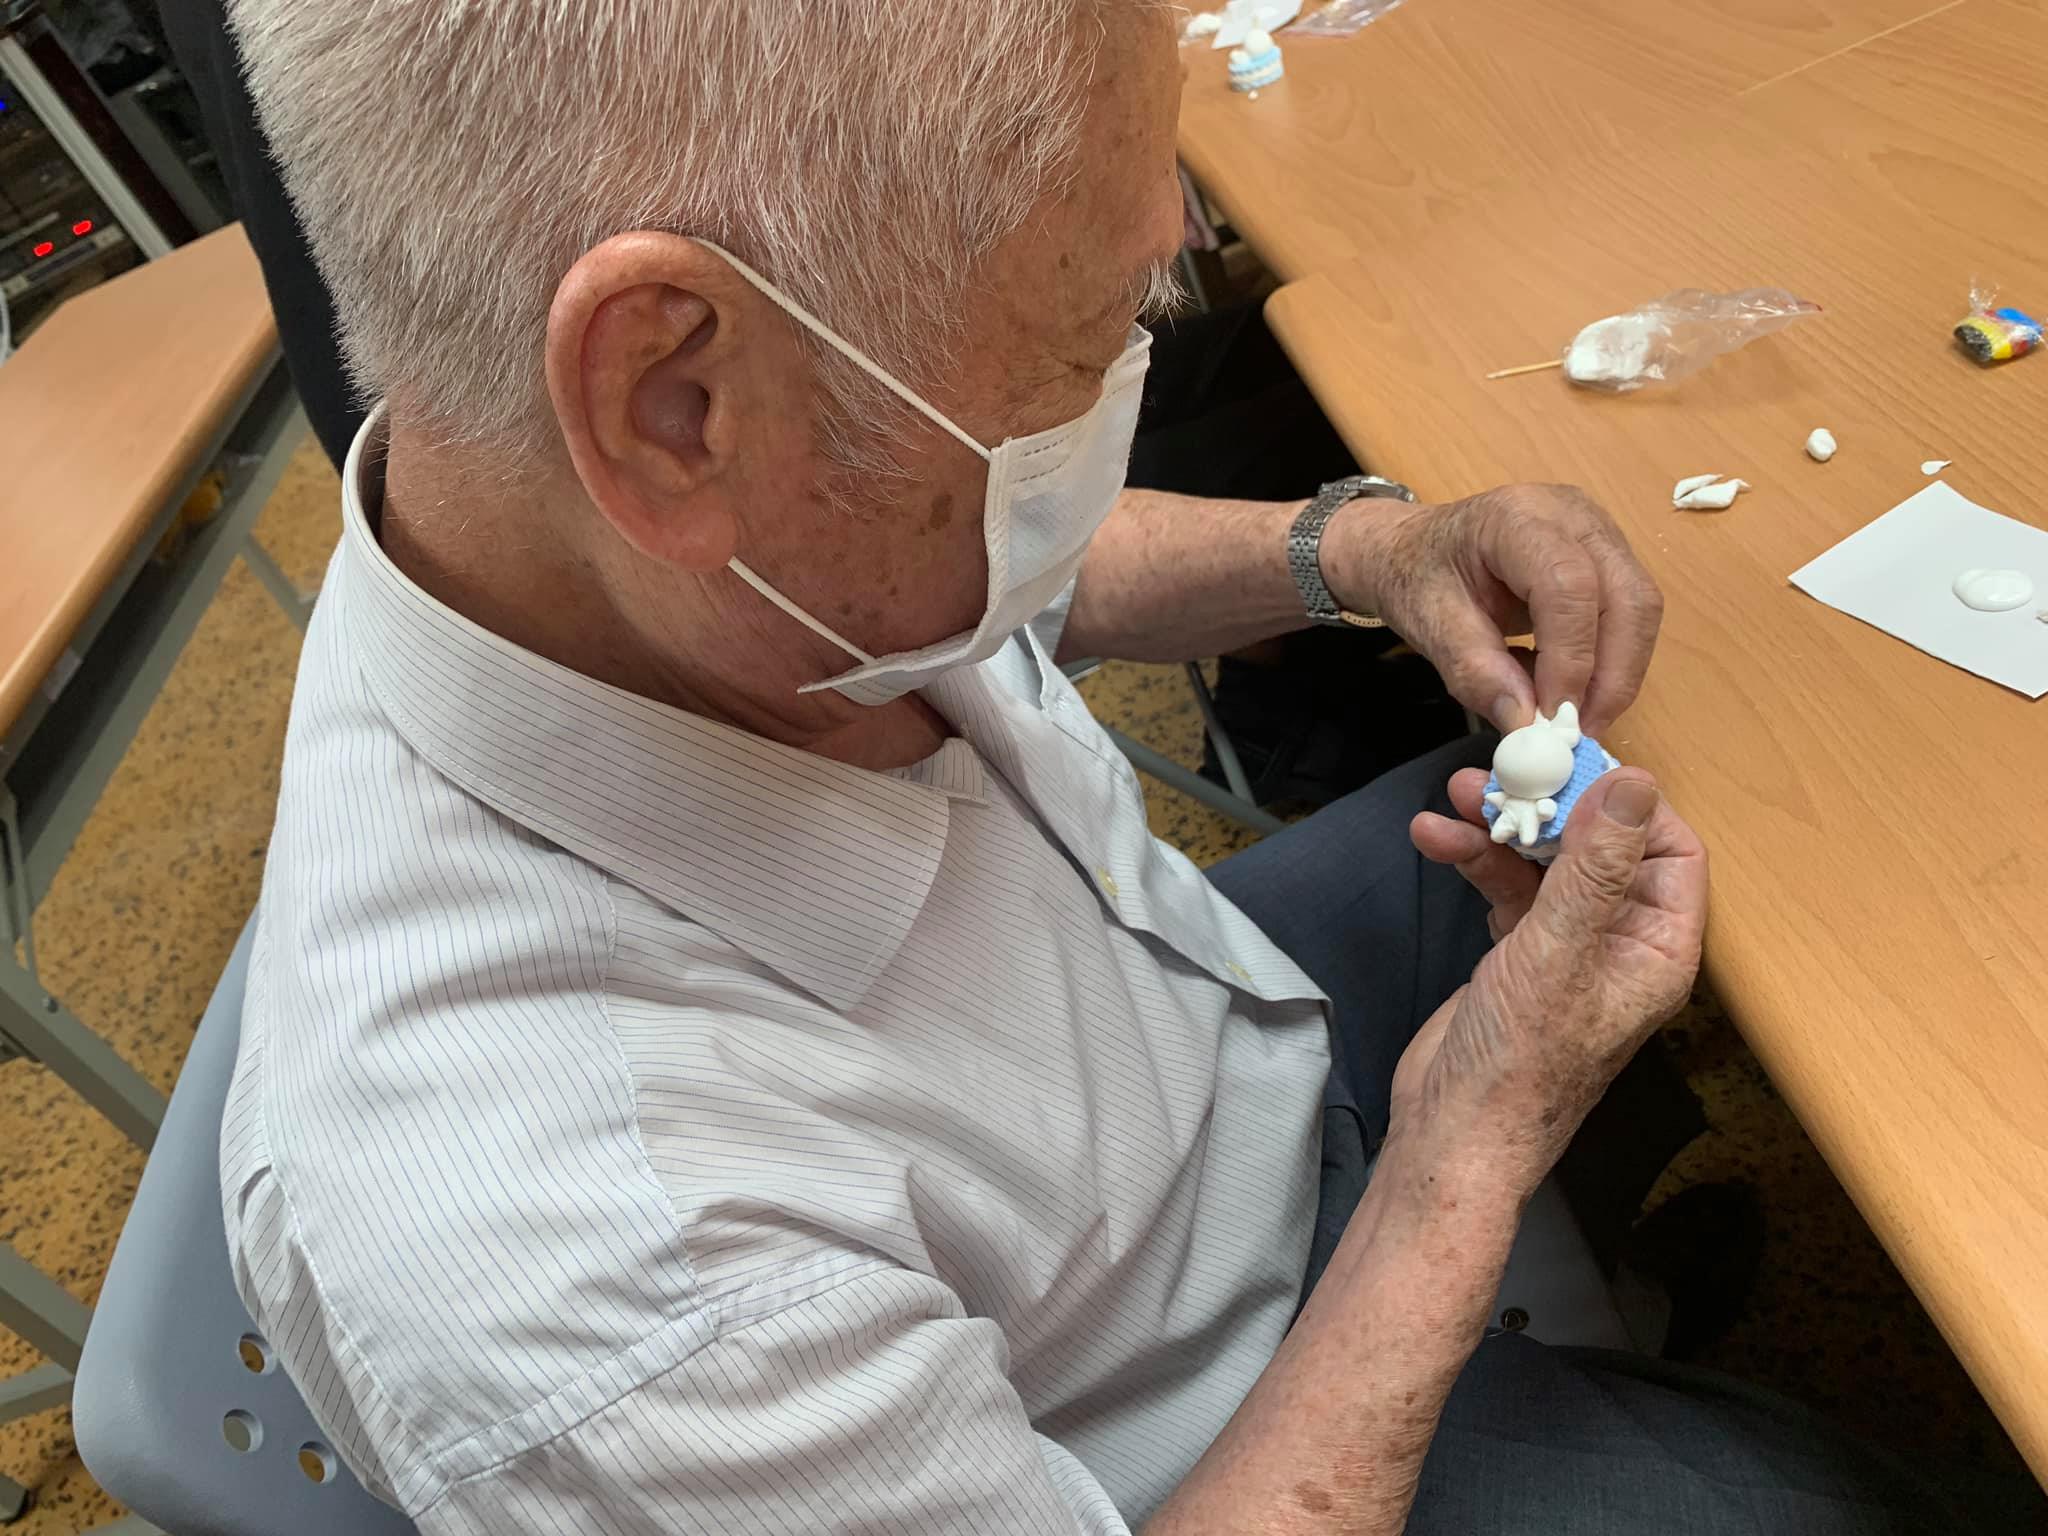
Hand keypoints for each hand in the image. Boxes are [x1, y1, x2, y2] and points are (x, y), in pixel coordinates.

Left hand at [1320, 485, 1661, 733]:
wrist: (1416, 549)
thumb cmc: (1417, 577)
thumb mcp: (1427, 625)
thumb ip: (1474, 672)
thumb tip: (1526, 722)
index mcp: (1517, 518)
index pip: (1569, 586)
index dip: (1571, 658)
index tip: (1554, 718)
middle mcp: (1573, 515)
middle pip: (1628, 597)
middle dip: (1612, 676)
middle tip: (1580, 734)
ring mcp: (1600, 532)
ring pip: (1640, 610)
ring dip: (1616, 675)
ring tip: (1573, 719)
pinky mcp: (1609, 557)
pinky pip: (1630, 616)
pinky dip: (1609, 662)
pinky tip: (1568, 687)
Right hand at [1391, 768, 1706, 1199]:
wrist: (1452, 1134)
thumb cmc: (1520, 1064)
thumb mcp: (1559, 951)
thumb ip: (1596, 867)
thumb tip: (1636, 783)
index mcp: (1657, 949)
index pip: (1670, 851)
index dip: (1629, 804)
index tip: (1575, 765)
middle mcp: (1619, 943)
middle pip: (1601, 846)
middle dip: (1550, 805)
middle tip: (1504, 769)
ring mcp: (1567, 949)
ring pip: (1545, 862)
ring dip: (1500, 827)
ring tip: (1456, 797)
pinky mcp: (1518, 955)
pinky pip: (1504, 887)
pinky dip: (1471, 860)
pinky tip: (1434, 840)